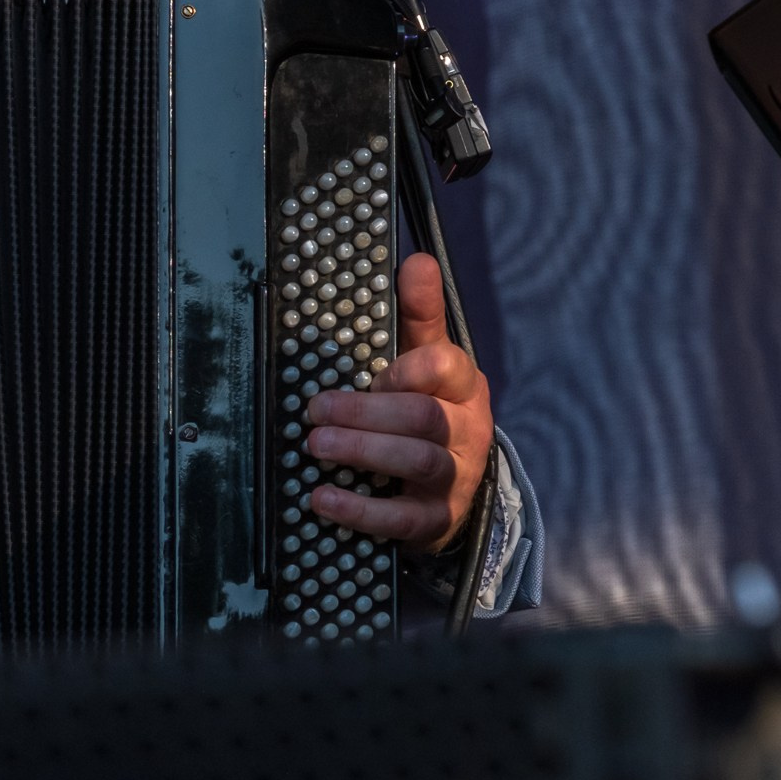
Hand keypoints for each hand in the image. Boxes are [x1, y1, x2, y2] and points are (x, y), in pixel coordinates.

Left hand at [302, 252, 492, 554]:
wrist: (448, 488)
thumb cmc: (426, 409)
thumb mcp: (425, 361)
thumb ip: (418, 315)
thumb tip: (415, 259)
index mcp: (462, 386)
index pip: (445, 367)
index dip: (407, 369)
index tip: (374, 373)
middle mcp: (466, 431)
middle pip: (423, 417)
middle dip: (366, 412)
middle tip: (314, 409)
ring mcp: (454, 478)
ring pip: (418, 461)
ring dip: (363, 451)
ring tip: (315, 445)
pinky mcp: (434, 520)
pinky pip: (402, 519)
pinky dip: (360, 510)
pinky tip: (322, 498)